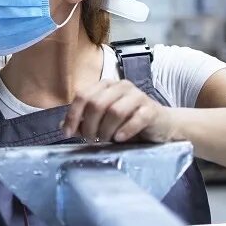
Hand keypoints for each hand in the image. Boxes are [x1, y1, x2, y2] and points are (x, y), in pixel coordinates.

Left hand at [62, 80, 176, 143]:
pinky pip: (135, 119)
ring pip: (114, 111)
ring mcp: (137, 96)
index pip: (82, 95)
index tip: (67, 133)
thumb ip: (83, 122)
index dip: (72, 115)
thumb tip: (62, 126)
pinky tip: (120, 139)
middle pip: (96, 103)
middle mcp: (121, 86)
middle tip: (91, 140)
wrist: (162, 125)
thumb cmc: (129, 123)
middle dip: (89, 126)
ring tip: (106, 140)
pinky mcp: (151, 109)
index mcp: (106, 85)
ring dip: (106, 130)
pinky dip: (125, 131)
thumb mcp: (103, 123)